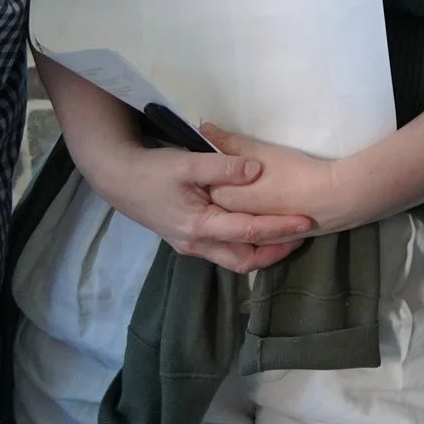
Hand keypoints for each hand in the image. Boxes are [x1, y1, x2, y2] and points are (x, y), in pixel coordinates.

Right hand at [92, 138, 311, 274]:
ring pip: (232, 258)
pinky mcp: (187, 237)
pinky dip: (244, 244)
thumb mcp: (187, 164)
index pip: (249, 232)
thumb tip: (256, 170)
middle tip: (301, 234)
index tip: (307, 221)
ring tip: (286, 233)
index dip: (280, 228)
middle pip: (243, 260)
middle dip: (274, 252)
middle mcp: (196, 243)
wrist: (117, 179)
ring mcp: (190, 244)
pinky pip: (222, 250)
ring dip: (260, 250)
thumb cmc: (152, 171)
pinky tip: (257, 228)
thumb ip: (222, 166)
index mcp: (199, 226)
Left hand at [200, 127, 362, 236]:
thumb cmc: (295, 173)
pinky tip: (267, 207)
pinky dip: (255, 221)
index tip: (217, 159)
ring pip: (236, 221)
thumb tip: (204, 129)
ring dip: (237, 208)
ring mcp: (253, 236)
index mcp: (226, 199)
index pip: (205, 184)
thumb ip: (230, 142)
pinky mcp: (272, 242)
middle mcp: (233, 221)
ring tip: (253, 189)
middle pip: (219, 204)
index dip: (210, 172)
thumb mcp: (261, 152)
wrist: (334, 199)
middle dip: (221, 189)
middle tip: (233, 173)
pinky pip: (255, 234)